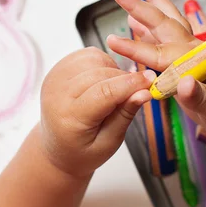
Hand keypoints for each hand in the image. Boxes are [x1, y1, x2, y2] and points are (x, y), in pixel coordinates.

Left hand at [40, 47, 155, 176]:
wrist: (57, 148)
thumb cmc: (83, 151)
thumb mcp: (109, 142)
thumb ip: (125, 115)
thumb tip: (144, 92)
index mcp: (69, 117)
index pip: (104, 93)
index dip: (130, 84)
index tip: (151, 80)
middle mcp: (57, 94)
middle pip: (99, 73)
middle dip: (124, 78)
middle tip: (137, 90)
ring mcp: (54, 79)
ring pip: (93, 59)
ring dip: (112, 69)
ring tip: (115, 89)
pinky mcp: (57, 69)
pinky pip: (85, 55)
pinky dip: (101, 62)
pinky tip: (103, 80)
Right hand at [107, 0, 205, 146]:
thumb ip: (201, 97)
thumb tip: (185, 84)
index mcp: (197, 60)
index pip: (161, 53)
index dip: (135, 48)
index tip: (112, 41)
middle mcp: (193, 51)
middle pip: (162, 23)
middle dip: (139, 5)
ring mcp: (191, 55)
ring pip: (167, 24)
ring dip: (150, 6)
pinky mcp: (189, 63)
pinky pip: (166, 40)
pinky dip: (150, 30)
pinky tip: (139, 25)